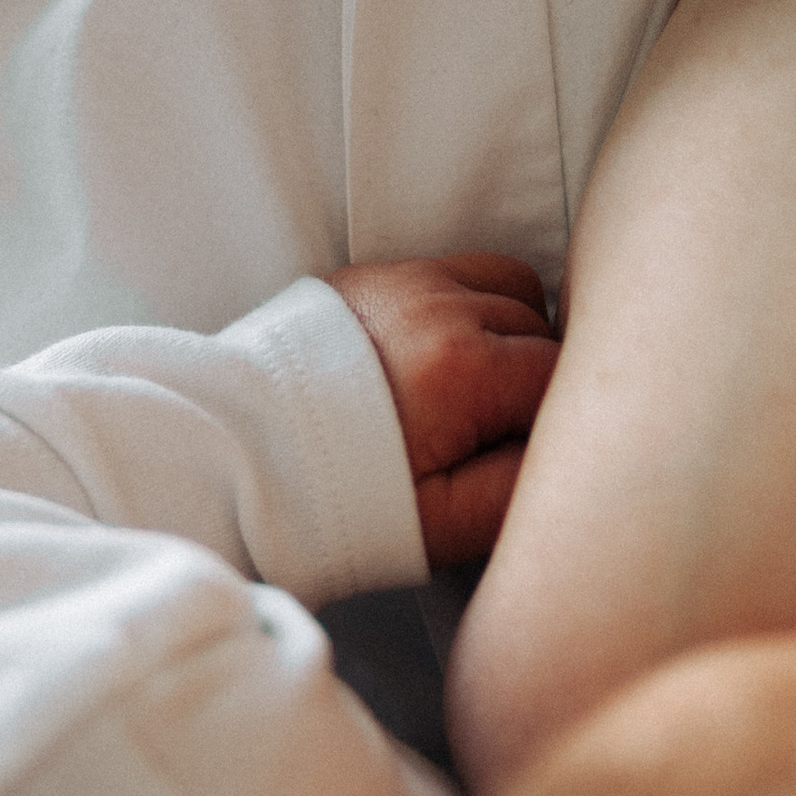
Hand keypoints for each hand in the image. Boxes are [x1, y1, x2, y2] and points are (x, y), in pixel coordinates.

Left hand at [330, 252, 559, 566]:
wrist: (234, 465)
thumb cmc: (336, 503)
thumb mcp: (440, 523)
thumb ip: (520, 484)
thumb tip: (562, 451)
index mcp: (463, 369)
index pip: (560, 379)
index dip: (551, 423)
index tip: (515, 455)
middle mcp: (439, 308)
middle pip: (541, 328)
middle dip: (532, 380)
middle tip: (491, 433)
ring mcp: (404, 281)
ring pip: (507, 286)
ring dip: (509, 333)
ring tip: (471, 392)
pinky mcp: (372, 277)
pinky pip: (454, 272)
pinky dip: (466, 306)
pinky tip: (437, 359)